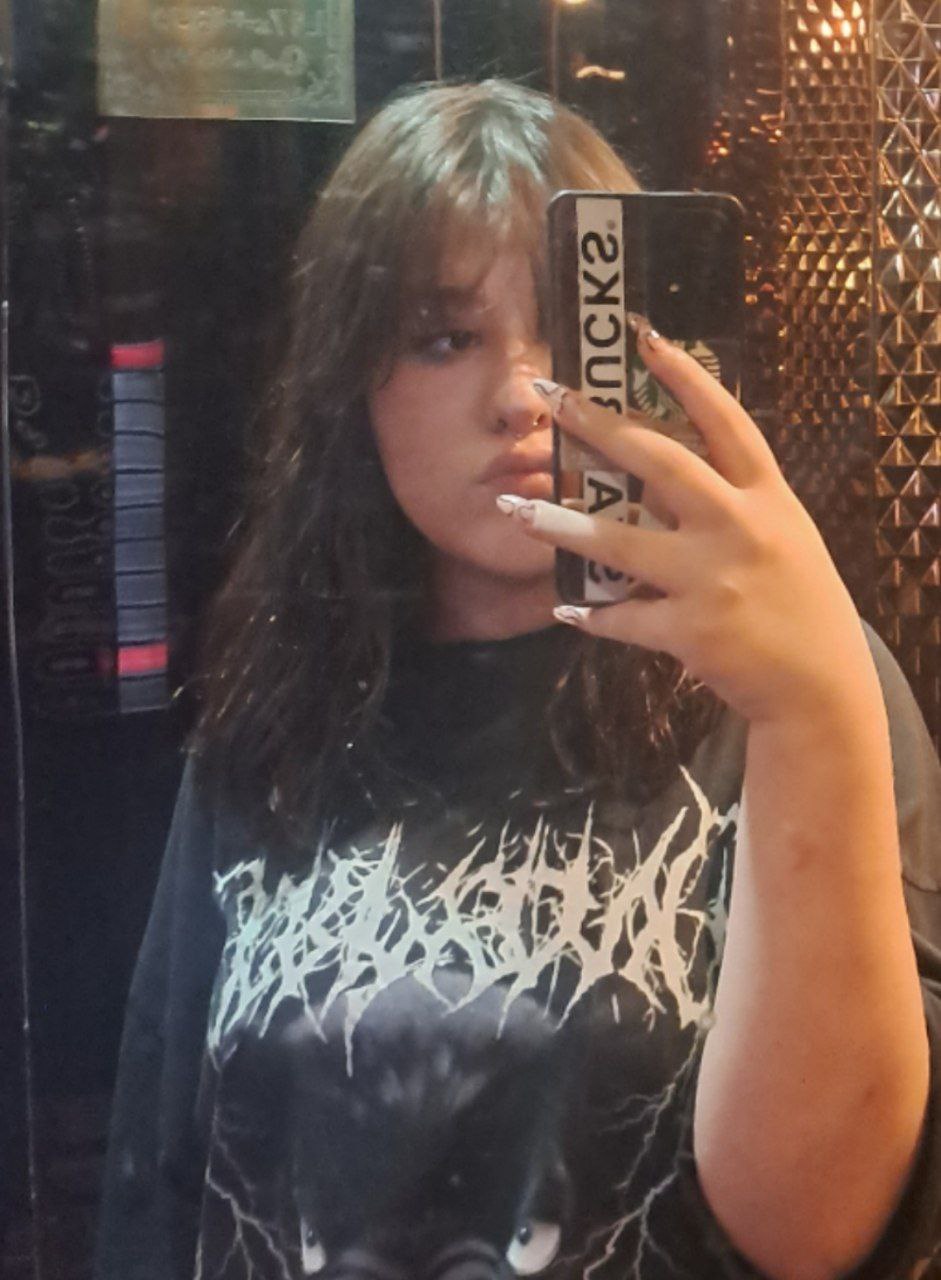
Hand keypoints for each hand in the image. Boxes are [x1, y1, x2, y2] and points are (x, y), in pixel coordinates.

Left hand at [497, 320, 878, 726]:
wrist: (821, 685)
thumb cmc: (800, 603)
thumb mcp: (784, 536)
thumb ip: (734, 502)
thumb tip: (663, 471)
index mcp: (767, 497)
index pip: (726, 422)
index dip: (686, 378)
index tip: (645, 338)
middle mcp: (740, 527)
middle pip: (661, 463)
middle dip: (600, 427)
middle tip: (552, 400)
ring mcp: (713, 579)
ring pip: (621, 543)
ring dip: (562, 525)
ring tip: (514, 510)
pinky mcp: (691, 631)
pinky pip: (625, 618)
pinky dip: (594, 616)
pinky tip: (566, 611)